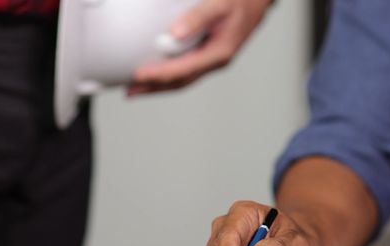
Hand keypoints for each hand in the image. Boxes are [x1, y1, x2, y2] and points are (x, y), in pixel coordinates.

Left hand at [128, 0, 271, 95]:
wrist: (258, 1)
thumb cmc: (242, 1)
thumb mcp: (220, 3)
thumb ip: (197, 17)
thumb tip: (174, 33)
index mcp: (219, 53)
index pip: (183, 70)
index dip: (159, 74)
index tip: (139, 75)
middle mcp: (215, 61)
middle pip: (180, 81)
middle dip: (154, 88)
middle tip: (130, 91)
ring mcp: (212, 60)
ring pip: (182, 78)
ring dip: (159, 85)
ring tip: (137, 88)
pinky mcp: (208, 54)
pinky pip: (185, 69)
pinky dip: (168, 73)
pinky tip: (156, 71)